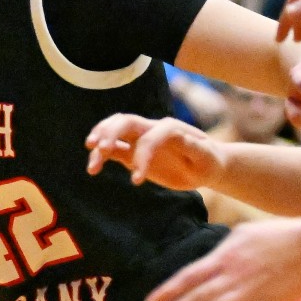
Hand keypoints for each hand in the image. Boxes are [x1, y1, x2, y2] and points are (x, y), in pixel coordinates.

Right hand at [86, 114, 224, 189]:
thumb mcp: (205, 155)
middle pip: (125, 122)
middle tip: (98, 149)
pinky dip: (102, 156)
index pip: (149, 135)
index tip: (138, 178)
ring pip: (114, 133)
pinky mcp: (134, 153)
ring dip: (100, 144)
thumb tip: (179, 137)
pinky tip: (94, 169)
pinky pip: (114, 150)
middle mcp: (151, 129)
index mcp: (169, 128)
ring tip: (92, 168)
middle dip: (109, 133)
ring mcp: (140, 140)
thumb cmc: (208, 159)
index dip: (141, 153)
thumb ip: (192, 146)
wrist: (206, 165)